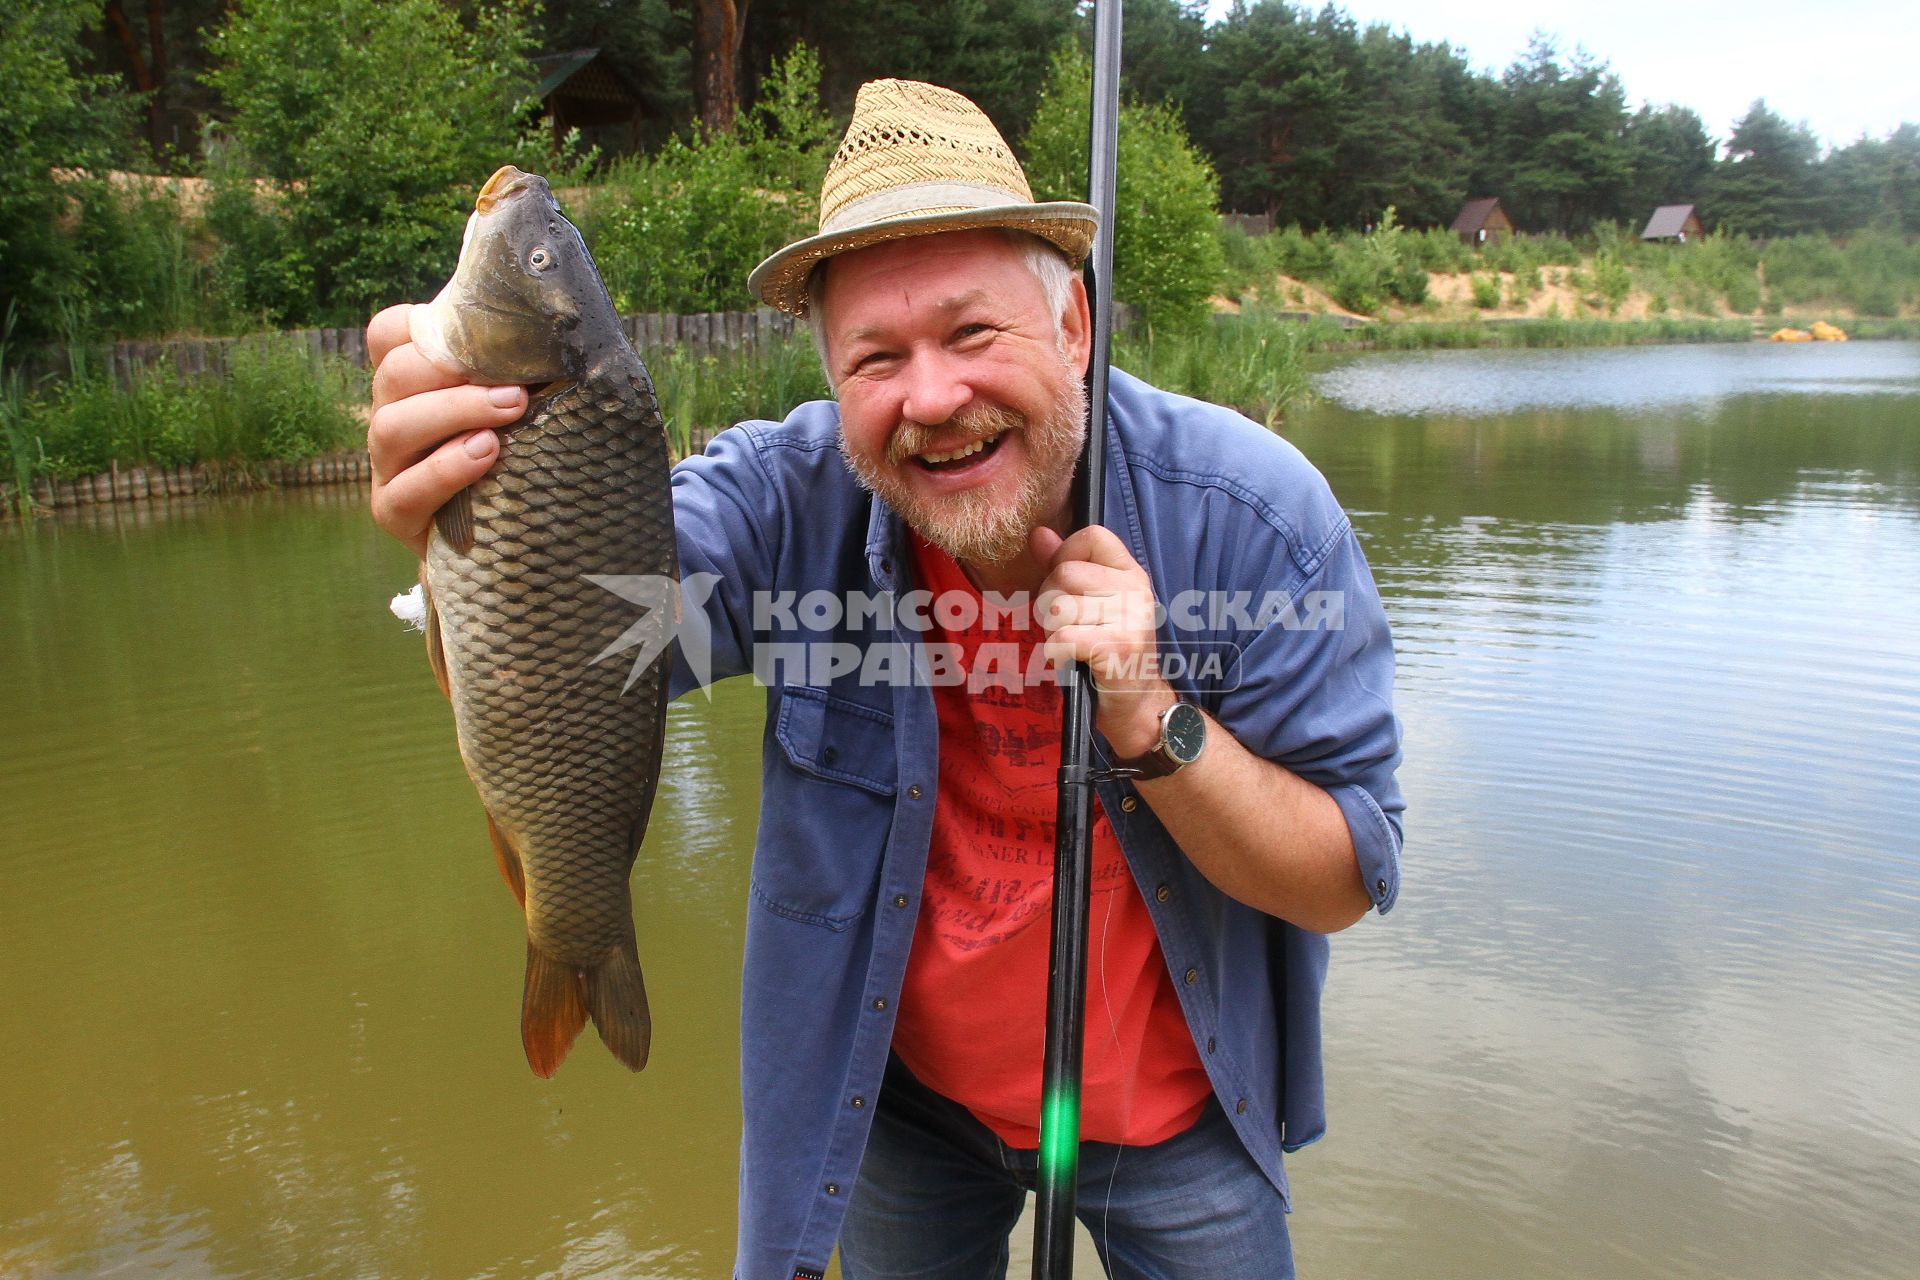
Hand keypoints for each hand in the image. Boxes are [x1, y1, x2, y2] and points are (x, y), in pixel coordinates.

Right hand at [366, 303, 525, 558]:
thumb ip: (522, 375)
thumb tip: (572, 337)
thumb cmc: (525, 462)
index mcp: (413, 385)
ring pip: (393, 427)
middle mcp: (392, 417)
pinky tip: (485, 454)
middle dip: (454, 372)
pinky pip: (405, 492)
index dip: (420, 326)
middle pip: (395, 375)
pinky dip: (445, 469)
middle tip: (516, 387)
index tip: (476, 333)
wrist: (518, 546)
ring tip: (509, 411)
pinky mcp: (393, 513)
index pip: (388, 335)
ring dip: (454, 412)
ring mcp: (388, 467)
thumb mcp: (521, 413)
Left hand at [1030, 525, 1175, 758]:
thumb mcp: (1090, 602)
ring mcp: (1131, 618)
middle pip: (1065, 572)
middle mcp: (1136, 590)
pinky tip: (1070, 659)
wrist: (1135, 703)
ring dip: (1052, 630)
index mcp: (1130, 572)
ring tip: (1071, 643)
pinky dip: (1056, 652)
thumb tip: (1038, 533)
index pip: (1092, 535)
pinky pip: (1062, 637)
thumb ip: (1063, 563)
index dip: (1065, 554)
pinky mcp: (1118, 646)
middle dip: (1049, 601)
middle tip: (1064, 626)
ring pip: (1059, 606)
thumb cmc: (1106, 649)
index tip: (1065, 585)